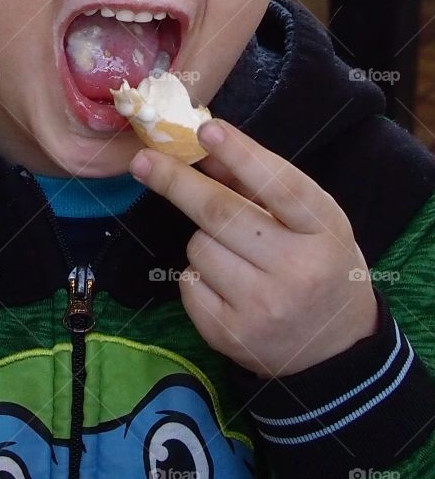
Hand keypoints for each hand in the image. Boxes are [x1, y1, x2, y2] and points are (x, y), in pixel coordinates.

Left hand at [129, 118, 378, 377]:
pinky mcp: (230, 335)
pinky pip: (188, 282)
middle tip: (143, 160)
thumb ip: (258, 183)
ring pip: (198, 247)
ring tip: (235, 256)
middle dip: (175, 181)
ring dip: (201, 239)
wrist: (335, 349)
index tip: (205, 130)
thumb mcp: (308, 221)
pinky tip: (227, 287)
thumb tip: (202, 145)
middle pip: (220, 214)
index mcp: (324, 232)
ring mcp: (263, 307)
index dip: (241, 155)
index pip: (280, 186)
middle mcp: (298, 271)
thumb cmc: (316, 264)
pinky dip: (196, 275)